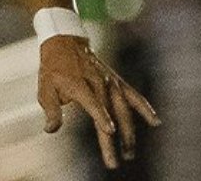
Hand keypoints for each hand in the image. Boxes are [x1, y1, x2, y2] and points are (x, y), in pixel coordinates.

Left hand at [38, 35, 160, 168]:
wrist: (65, 42)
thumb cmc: (53, 68)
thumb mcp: (44, 87)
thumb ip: (51, 109)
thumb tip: (51, 129)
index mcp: (79, 83)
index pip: (92, 102)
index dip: (101, 115)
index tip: (110, 130)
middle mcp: (98, 82)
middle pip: (111, 111)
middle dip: (116, 136)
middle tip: (117, 159)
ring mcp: (110, 81)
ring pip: (124, 108)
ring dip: (129, 131)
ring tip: (130, 153)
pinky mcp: (117, 81)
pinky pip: (133, 95)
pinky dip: (145, 108)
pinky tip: (156, 121)